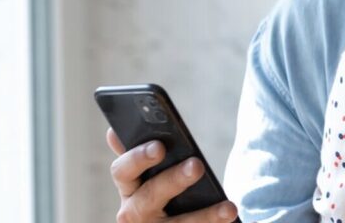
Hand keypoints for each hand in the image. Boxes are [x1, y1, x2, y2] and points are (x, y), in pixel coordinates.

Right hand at [106, 127, 237, 222]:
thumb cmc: (161, 190)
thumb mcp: (148, 175)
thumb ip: (140, 154)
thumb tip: (113, 130)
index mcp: (128, 188)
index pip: (123, 171)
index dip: (138, 158)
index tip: (158, 146)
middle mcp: (133, 213)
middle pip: (150, 196)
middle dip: (174, 180)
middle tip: (197, 165)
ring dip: (204, 215)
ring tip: (228, 208)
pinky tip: (231, 216)